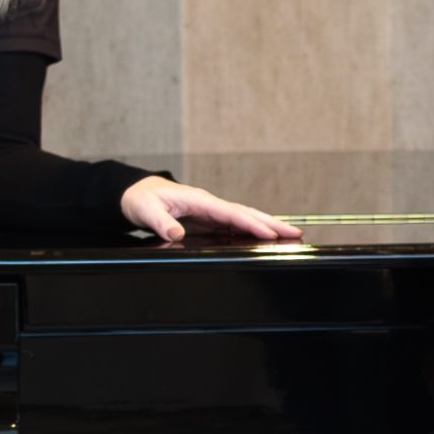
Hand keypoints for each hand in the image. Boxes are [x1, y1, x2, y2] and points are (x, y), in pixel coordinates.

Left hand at [118, 176, 299, 243]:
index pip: (232, 213)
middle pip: (246, 214)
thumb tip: (177, 232)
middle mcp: (209, 205)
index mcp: (199, 200)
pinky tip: (261, 240)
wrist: (136, 193)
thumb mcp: (147, 211)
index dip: (252, 224)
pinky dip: (251, 231)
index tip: (270, 233)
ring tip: (289, 235)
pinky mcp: (207, 220)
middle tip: (296, 233)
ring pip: (244, 219)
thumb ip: (162, 222)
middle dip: (272, 223)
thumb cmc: (142, 198)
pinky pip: (233, 226)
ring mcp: (210, 212)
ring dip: (266, 227)